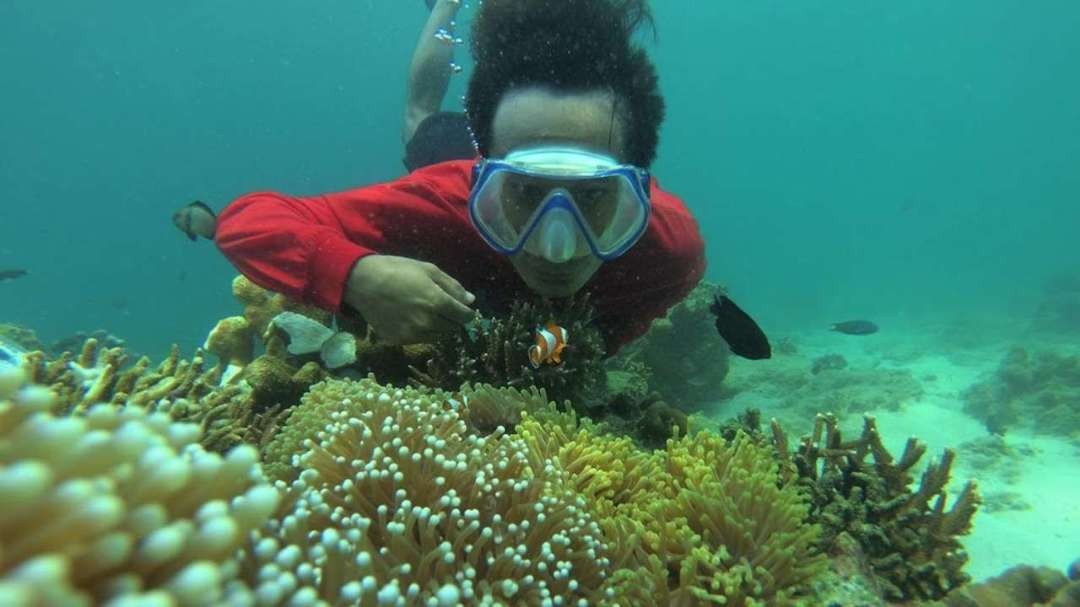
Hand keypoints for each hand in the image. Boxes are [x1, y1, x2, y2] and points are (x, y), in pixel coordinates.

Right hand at [344, 255, 475, 344]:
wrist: (363, 282)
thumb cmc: (398, 270)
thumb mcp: (429, 270)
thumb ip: (453, 286)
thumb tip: (471, 301)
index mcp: (437, 302)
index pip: (464, 316)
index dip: (467, 312)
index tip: (462, 308)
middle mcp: (427, 322)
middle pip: (453, 328)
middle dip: (453, 319)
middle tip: (442, 307)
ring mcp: (413, 334)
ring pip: (439, 336)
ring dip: (439, 327)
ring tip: (427, 312)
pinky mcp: (400, 341)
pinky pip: (421, 340)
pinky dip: (423, 332)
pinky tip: (413, 318)